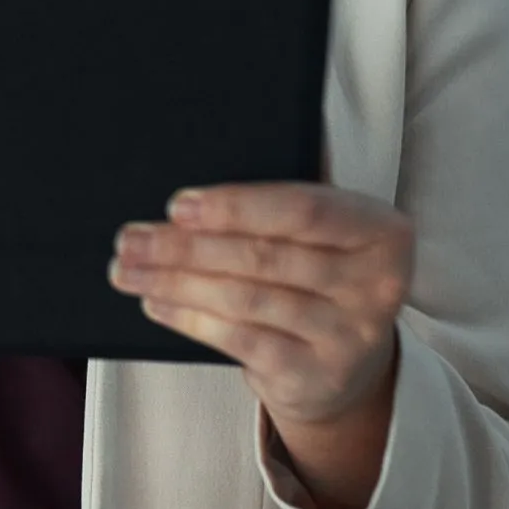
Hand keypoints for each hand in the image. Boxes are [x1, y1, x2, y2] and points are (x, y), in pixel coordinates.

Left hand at [107, 171, 412, 432]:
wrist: (346, 366)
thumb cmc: (320, 273)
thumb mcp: (325, 230)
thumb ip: (288, 193)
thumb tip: (225, 131)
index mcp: (381, 231)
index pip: (304, 210)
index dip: (236, 206)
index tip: (176, 205)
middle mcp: (376, 286)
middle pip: (264, 257)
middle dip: (186, 247)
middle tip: (131, 239)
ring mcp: (349, 337)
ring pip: (245, 299)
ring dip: (175, 282)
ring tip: (127, 269)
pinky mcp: (316, 377)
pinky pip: (240, 340)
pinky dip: (190, 319)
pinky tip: (155, 302)